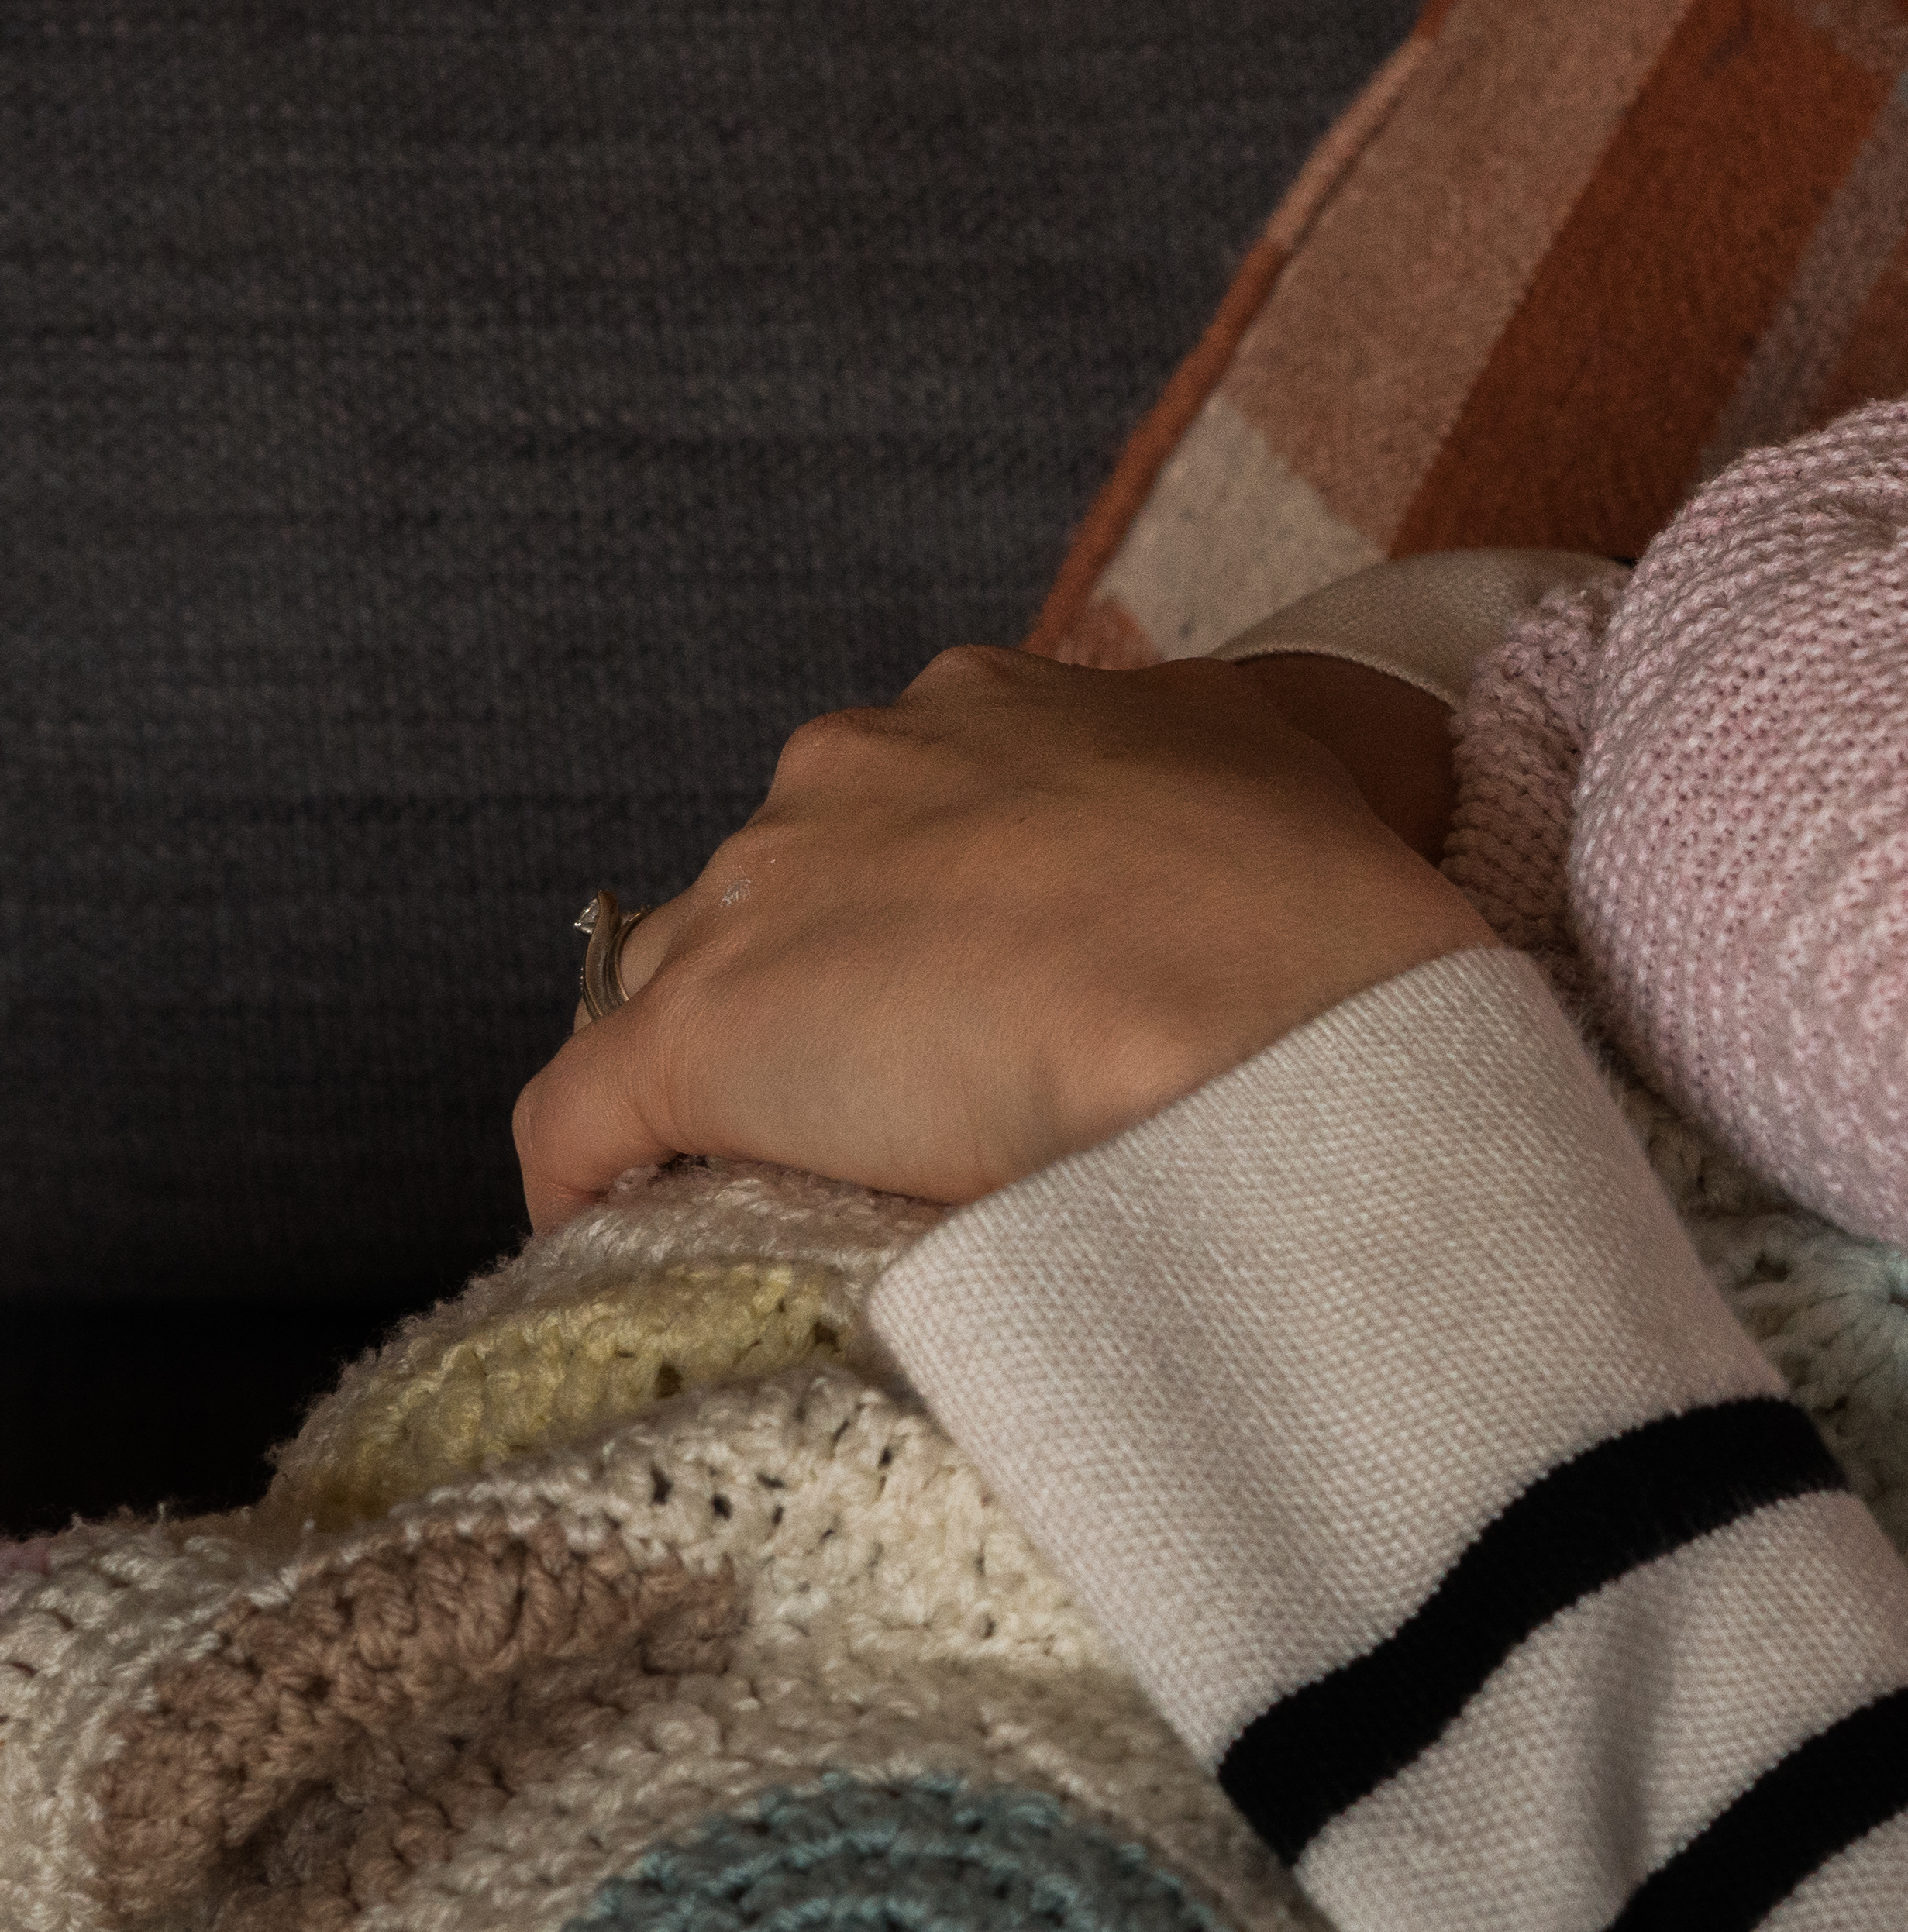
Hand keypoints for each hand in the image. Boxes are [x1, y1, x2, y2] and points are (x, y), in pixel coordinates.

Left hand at [511, 646, 1489, 1230]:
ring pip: (676, 983)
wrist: (1264, 1010)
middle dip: (823, 978)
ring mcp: (761, 900)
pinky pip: (576, 1115)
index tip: (983, 983)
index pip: (899, 802)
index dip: (932, 904)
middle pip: (776, 886)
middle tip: (914, 1088)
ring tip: (794, 1174)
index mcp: (983, 702)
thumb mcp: (1281, 761)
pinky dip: (583, 1172)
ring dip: (723, 1069)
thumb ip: (1213, 767)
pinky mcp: (696, 1042)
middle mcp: (847, 768)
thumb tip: (1219, 816)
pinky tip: (615, 1229)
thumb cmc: (1307, 905)